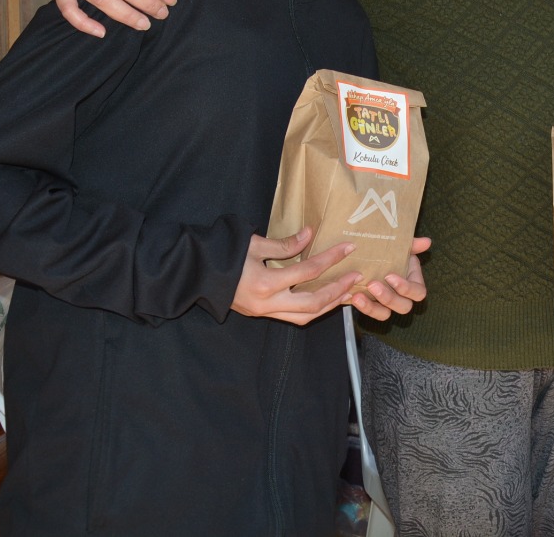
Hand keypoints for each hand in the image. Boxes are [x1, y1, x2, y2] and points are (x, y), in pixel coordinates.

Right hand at [231, 228, 359, 324]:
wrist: (197, 274)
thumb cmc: (223, 255)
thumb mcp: (254, 244)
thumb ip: (285, 244)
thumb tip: (310, 235)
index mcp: (266, 283)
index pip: (308, 271)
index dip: (331, 258)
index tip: (348, 248)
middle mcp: (268, 303)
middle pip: (313, 303)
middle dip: (337, 290)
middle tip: (355, 277)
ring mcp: (264, 313)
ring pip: (305, 316)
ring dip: (328, 305)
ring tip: (347, 292)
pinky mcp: (261, 315)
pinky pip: (294, 317)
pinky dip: (312, 310)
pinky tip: (325, 300)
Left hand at [347, 237, 431, 320]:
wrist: (371, 258)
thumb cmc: (390, 254)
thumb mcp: (401, 248)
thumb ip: (413, 245)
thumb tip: (427, 241)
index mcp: (413, 283)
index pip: (418, 293)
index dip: (405, 288)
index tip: (389, 276)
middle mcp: (402, 297)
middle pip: (403, 307)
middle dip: (388, 297)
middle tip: (372, 284)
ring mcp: (387, 304)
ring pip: (386, 314)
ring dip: (372, 307)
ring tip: (358, 296)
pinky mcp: (373, 307)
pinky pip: (371, 313)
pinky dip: (363, 307)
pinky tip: (353, 297)